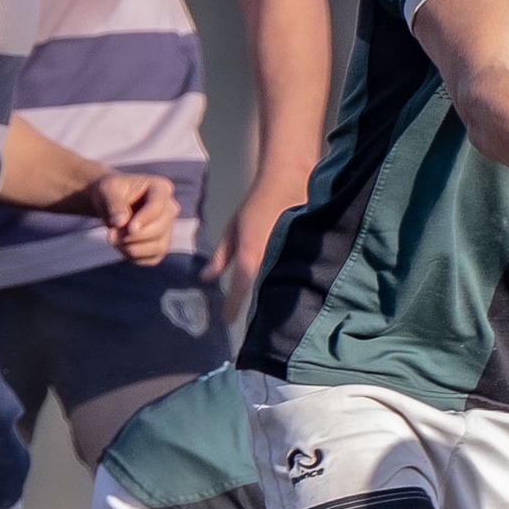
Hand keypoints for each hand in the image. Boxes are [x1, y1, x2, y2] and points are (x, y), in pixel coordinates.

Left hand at [91, 172, 179, 266]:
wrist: (110, 202)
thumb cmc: (111, 192)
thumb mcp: (107, 192)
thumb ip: (114, 205)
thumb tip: (121, 223)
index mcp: (161, 188)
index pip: (158, 206)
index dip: (145, 219)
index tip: (129, 228)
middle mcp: (170, 208)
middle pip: (159, 228)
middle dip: (133, 236)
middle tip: (110, 236)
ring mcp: (168, 228)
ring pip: (159, 247)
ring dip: (132, 248)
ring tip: (113, 239)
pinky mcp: (161, 245)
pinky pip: (152, 258)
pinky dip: (134, 257)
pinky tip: (121, 246)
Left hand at [204, 177, 299, 320]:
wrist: (289, 180)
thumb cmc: (258, 203)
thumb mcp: (234, 229)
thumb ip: (221, 257)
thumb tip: (205, 279)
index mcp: (251, 254)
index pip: (239, 290)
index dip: (232, 308)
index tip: (227, 322)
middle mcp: (271, 259)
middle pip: (263, 295)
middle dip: (258, 312)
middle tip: (252, 327)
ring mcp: (290, 257)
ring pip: (281, 288)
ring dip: (274, 302)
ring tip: (270, 317)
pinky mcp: (303, 254)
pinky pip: (294, 276)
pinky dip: (289, 286)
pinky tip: (288, 294)